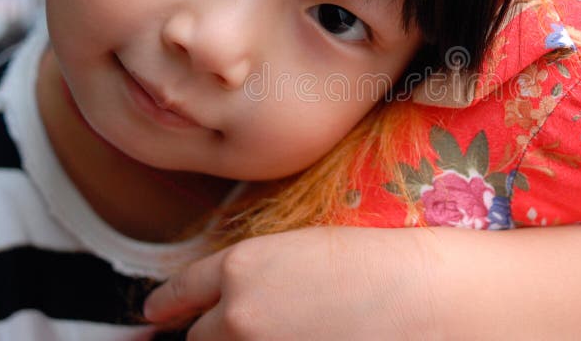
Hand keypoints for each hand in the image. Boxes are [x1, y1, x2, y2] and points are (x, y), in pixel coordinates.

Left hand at [143, 226, 437, 339]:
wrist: (424, 297)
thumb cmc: (377, 262)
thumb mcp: (305, 249)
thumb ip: (256, 272)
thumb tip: (232, 296)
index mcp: (243, 266)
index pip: (182, 290)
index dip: (167, 302)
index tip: (157, 312)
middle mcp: (238, 314)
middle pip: (198, 338)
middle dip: (209, 333)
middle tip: (240, 329)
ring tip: (279, 331)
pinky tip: (299, 340)